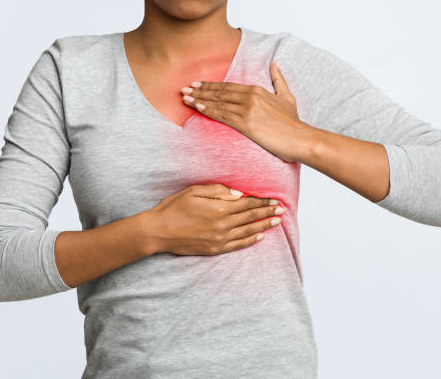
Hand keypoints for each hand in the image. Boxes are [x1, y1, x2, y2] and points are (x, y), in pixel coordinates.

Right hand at [146, 183, 284, 255]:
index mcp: (219, 208)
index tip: (274, 200)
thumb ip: (218, 191)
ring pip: (247, 232)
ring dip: (263, 226)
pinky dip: (249, 241)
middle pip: (250, 217)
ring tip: (276, 222)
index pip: (247, 204)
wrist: (158, 232)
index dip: (262, 201)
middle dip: (267, 213)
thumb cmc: (173, 208)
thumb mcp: (193, 191)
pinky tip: (258, 237)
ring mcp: (219, 239)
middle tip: (282, 210)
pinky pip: (237, 245)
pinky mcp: (214, 249)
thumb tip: (238, 194)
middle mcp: (223, 225)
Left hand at [180, 62, 308, 161]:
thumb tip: (275, 64)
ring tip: (185, 99)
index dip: (210, 85)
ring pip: (218, 103)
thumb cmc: (293, 122)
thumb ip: (278, 80)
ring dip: (199, 100)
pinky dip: (209, 111)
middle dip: (200, 91)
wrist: (300, 138)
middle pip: (219, 93)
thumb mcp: (287, 96)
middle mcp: (250, 97)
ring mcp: (247, 110)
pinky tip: (199, 108)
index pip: (228, 86)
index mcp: (257, 90)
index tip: (197, 84)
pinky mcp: (246, 124)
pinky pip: (223, 115)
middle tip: (184, 89)